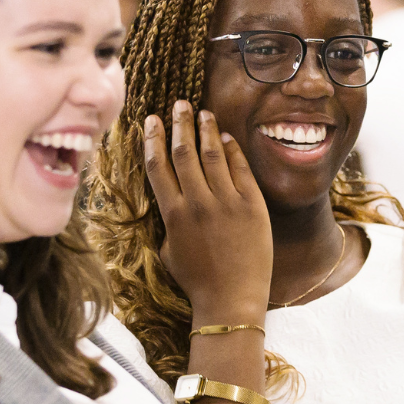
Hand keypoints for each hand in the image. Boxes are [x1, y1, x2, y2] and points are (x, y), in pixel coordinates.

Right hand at [144, 100, 272, 313]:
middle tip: (178, 104)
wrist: (232, 300)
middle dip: (179, 123)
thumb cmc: (197, 280)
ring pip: (212, 154)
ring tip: (203, 112)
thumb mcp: (169, 250)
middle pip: (184, 152)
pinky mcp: (252, 206)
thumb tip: (168, 195)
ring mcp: (227, 203)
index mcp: (173, 214)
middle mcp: (198, 203)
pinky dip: (232, 150)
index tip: (150, 120)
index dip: (152, 138)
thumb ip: (167, 220)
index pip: (158, 165)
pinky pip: (240, 169)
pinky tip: (226, 137)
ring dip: (206, 129)